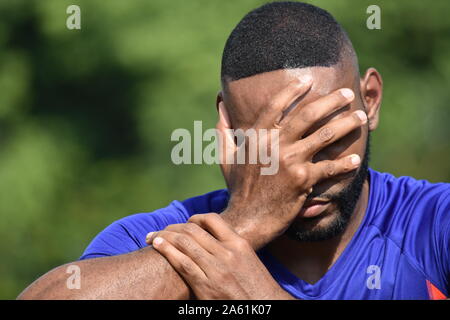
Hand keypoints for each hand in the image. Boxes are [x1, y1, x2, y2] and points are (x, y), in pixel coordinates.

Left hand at [145, 213, 294, 299]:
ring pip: (184, 243)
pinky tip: (158, 245)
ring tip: (152, 236)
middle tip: (161, 231)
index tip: (185, 224)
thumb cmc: (255, 287)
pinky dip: (167, 251)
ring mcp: (216, 269)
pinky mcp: (206, 287)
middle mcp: (227, 253)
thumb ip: (230, 248)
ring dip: (164, 236)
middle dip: (173, 227)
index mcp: (238, 244)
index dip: (194, 218)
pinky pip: (182, 263)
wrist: (265, 307)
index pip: (212, 219)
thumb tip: (210, 240)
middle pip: (193, 230)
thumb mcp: (248, 260)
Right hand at [217, 76, 366, 249]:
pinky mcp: (303, 180)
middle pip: (308, 115)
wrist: (247, 219)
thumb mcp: (226, 158)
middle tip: (348, 92)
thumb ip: (224, 130)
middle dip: (332, 100)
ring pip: (324, 135)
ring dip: (346, 124)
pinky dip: (344, 164)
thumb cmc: (238, 189)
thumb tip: (219, 105)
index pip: (276, 105)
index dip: (293, 90)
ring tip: (360, 116)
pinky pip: (329, 167)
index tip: (308, 80)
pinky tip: (354, 160)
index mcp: (257, 137)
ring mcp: (290, 161)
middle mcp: (275, 145)